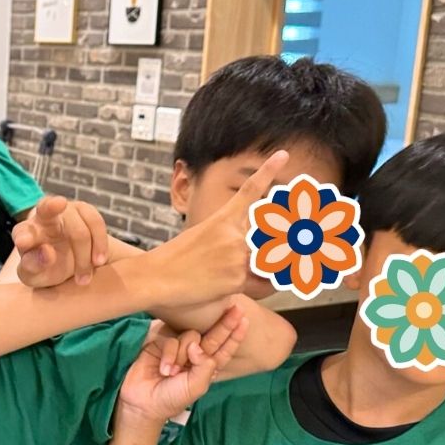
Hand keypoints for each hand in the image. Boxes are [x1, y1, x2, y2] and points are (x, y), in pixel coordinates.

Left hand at [12, 195, 107, 287]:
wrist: (68, 263)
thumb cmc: (45, 268)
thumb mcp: (34, 276)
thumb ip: (33, 267)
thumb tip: (47, 253)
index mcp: (24, 234)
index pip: (21, 233)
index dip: (24, 238)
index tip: (23, 242)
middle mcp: (42, 217)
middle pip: (46, 208)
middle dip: (51, 206)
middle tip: (59, 204)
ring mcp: (65, 211)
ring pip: (79, 230)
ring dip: (84, 256)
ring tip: (83, 280)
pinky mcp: (85, 210)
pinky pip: (96, 223)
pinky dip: (100, 245)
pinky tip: (98, 262)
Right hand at [117, 306, 247, 426]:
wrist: (143, 402)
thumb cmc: (172, 397)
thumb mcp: (196, 386)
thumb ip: (205, 365)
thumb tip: (197, 344)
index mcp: (206, 366)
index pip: (224, 349)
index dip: (234, 336)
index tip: (245, 321)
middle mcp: (194, 354)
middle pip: (213, 335)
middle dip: (225, 324)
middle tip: (237, 309)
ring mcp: (178, 347)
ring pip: (190, 336)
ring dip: (183, 354)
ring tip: (173, 373)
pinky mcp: (161, 343)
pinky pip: (171, 341)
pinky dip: (169, 355)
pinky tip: (164, 369)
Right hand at [154, 151, 288, 307]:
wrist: (154, 277)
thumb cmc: (172, 260)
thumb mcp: (199, 238)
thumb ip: (227, 241)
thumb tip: (245, 252)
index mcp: (222, 220)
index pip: (250, 192)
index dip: (268, 171)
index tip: (283, 155)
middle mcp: (234, 234)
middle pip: (268, 238)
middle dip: (281, 246)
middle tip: (290, 247)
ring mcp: (237, 255)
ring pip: (265, 265)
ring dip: (262, 273)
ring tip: (237, 278)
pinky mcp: (236, 278)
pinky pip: (259, 286)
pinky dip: (252, 289)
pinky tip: (221, 288)